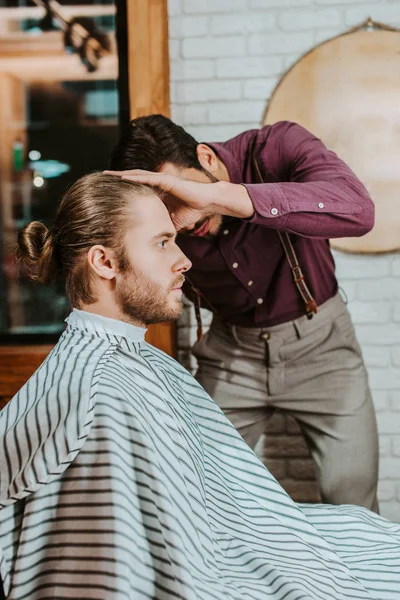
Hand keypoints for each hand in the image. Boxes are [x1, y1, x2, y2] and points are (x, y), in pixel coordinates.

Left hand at [104, 169, 254, 230]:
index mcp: (157, 192)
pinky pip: (148, 178)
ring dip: (122, 175)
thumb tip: (153, 239)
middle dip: (116, 179)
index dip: (122, 189)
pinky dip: (135, 178)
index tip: (108, 191)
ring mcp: (161, 180)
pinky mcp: (167, 180)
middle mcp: (157, 183)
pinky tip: (123, 177)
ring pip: (137, 176)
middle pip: (132, 180)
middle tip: (100, 178)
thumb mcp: (171, 220)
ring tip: (107, 174)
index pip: (136, 189)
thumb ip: (161, 224)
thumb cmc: (192, 210)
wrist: (207, 202)